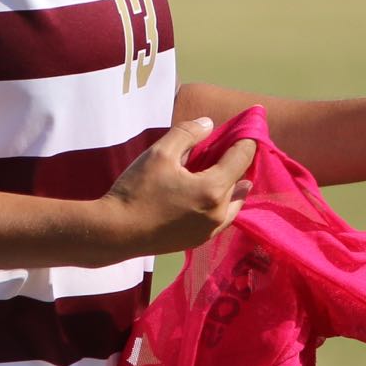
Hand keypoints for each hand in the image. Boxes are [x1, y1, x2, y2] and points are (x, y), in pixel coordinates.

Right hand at [100, 117, 255, 256]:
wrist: (116, 232)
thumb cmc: (137, 190)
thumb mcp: (160, 152)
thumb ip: (187, 133)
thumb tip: (209, 124)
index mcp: (213, 189)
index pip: (241, 158)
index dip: (246, 139)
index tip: (249, 127)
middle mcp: (219, 213)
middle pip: (239, 179)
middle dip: (236, 160)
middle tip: (229, 145)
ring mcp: (210, 231)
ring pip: (234, 202)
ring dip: (232, 183)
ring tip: (224, 169)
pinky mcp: (198, 241)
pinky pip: (222, 217)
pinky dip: (223, 202)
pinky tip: (211, 194)